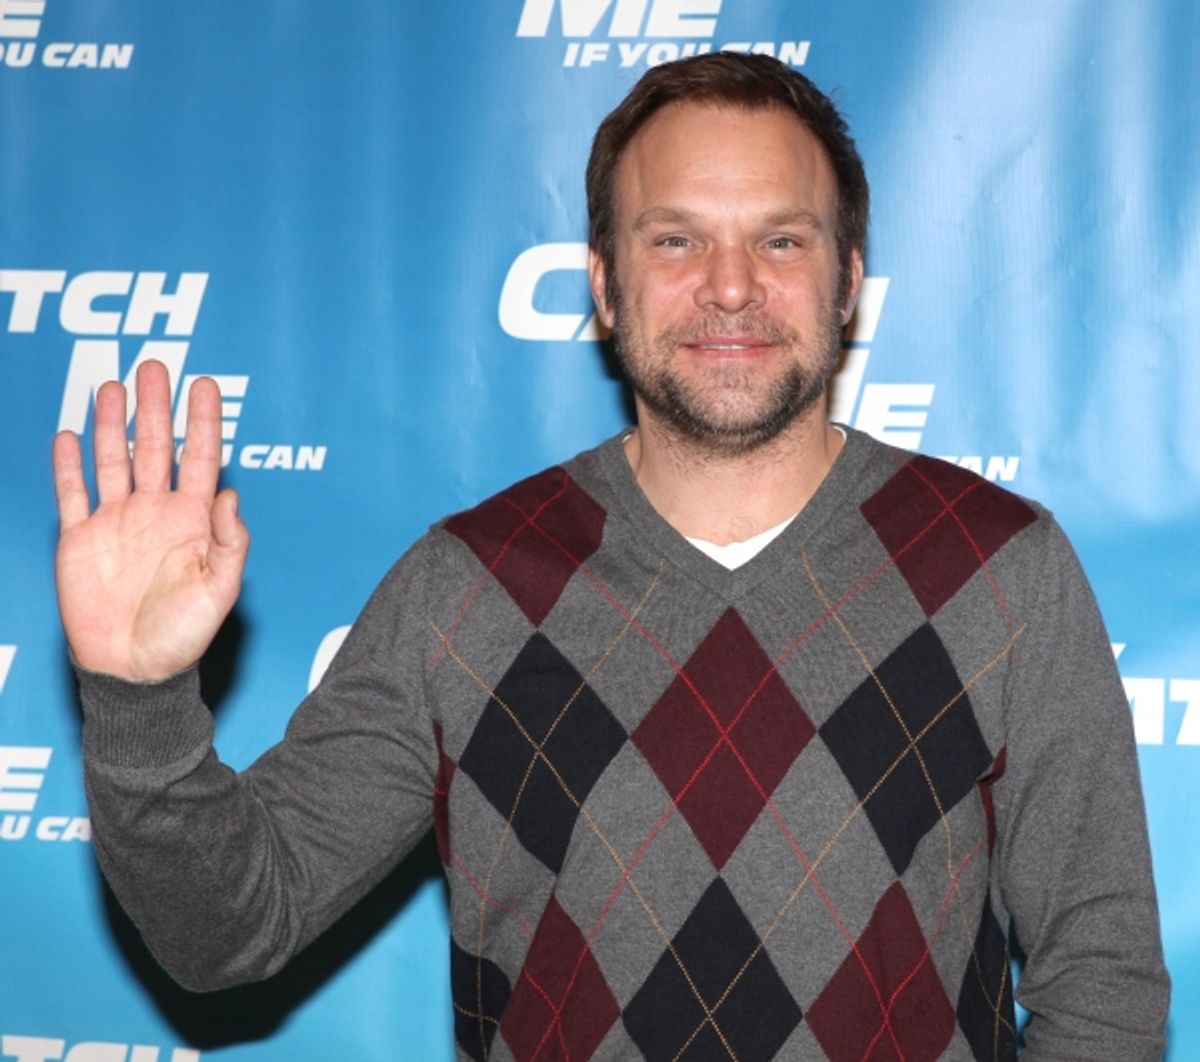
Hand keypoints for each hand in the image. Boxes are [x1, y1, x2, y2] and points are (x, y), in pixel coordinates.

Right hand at [53, 360, 249, 681]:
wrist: (132, 671)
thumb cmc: (183, 636)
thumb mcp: (219, 591)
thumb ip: (230, 542)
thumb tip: (232, 493)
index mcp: (193, 521)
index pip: (200, 459)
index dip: (203, 422)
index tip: (205, 386)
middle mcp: (155, 512)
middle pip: (154, 447)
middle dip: (155, 407)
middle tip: (155, 366)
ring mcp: (117, 522)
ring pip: (113, 460)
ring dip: (112, 423)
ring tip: (112, 386)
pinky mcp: (80, 539)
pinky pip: (72, 494)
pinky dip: (69, 465)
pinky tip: (70, 435)